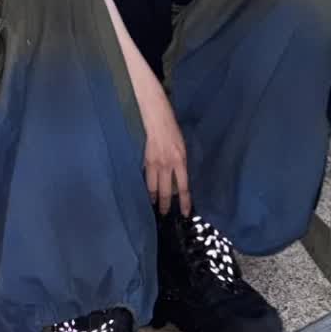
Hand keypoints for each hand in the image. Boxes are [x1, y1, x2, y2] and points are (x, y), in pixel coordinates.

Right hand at [132, 69, 190, 215]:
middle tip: (166, 215)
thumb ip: (181, 163)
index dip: (185, 201)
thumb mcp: (183, 146)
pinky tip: (146, 193)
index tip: (186, 213)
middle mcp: (167, 164)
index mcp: (180, 160)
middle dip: (166, 205)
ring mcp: (154, 163)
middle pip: (166, 191)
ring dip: (154, 199)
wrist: (156, 116)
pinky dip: (146, 187)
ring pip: (153, 187)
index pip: (183, 187)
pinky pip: (145, 178)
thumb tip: (180, 179)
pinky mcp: (144, 160)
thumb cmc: (172, 129)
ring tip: (154, 207)